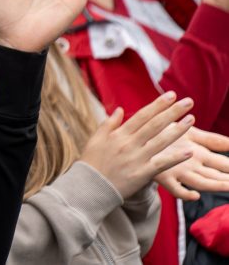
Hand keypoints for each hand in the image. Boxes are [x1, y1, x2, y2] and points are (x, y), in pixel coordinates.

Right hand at [80, 92, 194, 198]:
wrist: (90, 187)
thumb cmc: (92, 162)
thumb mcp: (95, 139)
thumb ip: (108, 124)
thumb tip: (120, 109)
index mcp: (119, 134)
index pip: (142, 115)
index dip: (158, 105)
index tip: (171, 95)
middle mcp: (129, 143)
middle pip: (155, 124)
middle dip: (172, 112)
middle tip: (188, 102)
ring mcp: (137, 158)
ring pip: (161, 141)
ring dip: (178, 130)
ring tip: (191, 120)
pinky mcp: (142, 174)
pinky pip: (161, 164)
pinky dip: (175, 158)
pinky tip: (188, 152)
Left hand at [156, 127, 228, 200]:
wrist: (138, 134)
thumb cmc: (165, 134)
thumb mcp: (192, 135)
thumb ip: (214, 141)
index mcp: (199, 154)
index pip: (224, 162)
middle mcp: (192, 164)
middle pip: (217, 174)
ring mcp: (178, 170)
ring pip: (202, 182)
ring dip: (217, 185)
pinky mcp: (161, 174)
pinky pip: (174, 188)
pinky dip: (184, 194)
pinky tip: (194, 195)